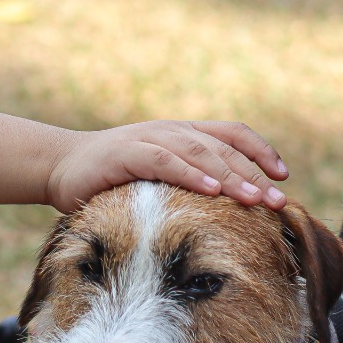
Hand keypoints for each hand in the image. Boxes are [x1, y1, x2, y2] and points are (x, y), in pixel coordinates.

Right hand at [44, 120, 286, 212]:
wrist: (60, 167)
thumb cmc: (113, 179)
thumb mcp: (158, 179)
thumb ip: (188, 184)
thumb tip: (231, 211)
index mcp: (183, 134)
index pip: (231, 134)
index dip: (260, 151)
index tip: (282, 177)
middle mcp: (171, 131)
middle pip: (223, 147)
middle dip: (253, 174)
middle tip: (277, 201)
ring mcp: (149, 139)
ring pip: (199, 152)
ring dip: (230, 175)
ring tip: (253, 198)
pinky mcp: (127, 153)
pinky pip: (165, 161)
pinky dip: (190, 174)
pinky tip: (210, 189)